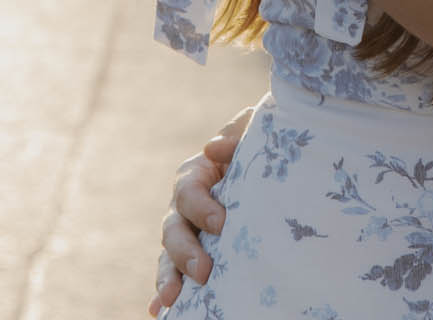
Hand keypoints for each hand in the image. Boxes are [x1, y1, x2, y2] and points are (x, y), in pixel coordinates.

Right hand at [151, 105, 255, 315]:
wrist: (273, 164)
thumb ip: (237, 134)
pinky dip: (165, 293)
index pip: (188, 191)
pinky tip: (159, 311)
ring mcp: (188, 233)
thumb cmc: (262, 144)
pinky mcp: (195, 254)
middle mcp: (185, 206)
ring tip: (173, 300)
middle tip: (204, 271)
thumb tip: (213, 147)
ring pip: (169, 256)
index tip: (222, 223)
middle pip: (173, 229)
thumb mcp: (253, 130)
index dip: (201, 207)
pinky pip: (175, 275)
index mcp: (197, 174)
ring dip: (169, 278)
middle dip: (185, 252)